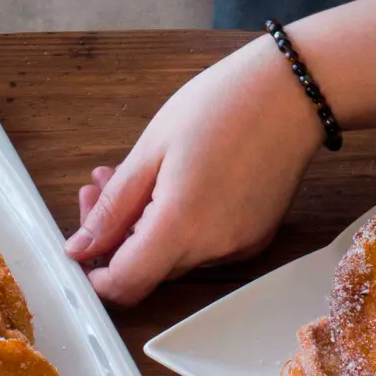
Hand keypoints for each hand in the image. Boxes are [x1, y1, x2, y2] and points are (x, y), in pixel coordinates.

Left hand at [66, 36, 323, 304]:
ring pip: (174, 258)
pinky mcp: (255, 238)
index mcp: (182, 225)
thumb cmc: (224, 105)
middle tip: (100, 188)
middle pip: (148, 271)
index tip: (84, 249)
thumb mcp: (151, 149)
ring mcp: (239, 246)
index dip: (96, 276)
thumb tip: (81, 247)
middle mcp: (214, 247)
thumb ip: (113, 208)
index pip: (126, 284)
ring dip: (146, 227)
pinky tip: (176, 185)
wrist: (294, 91)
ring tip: (139, 175)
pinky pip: (204, 247)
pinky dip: (181, 226)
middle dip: (117, 238)